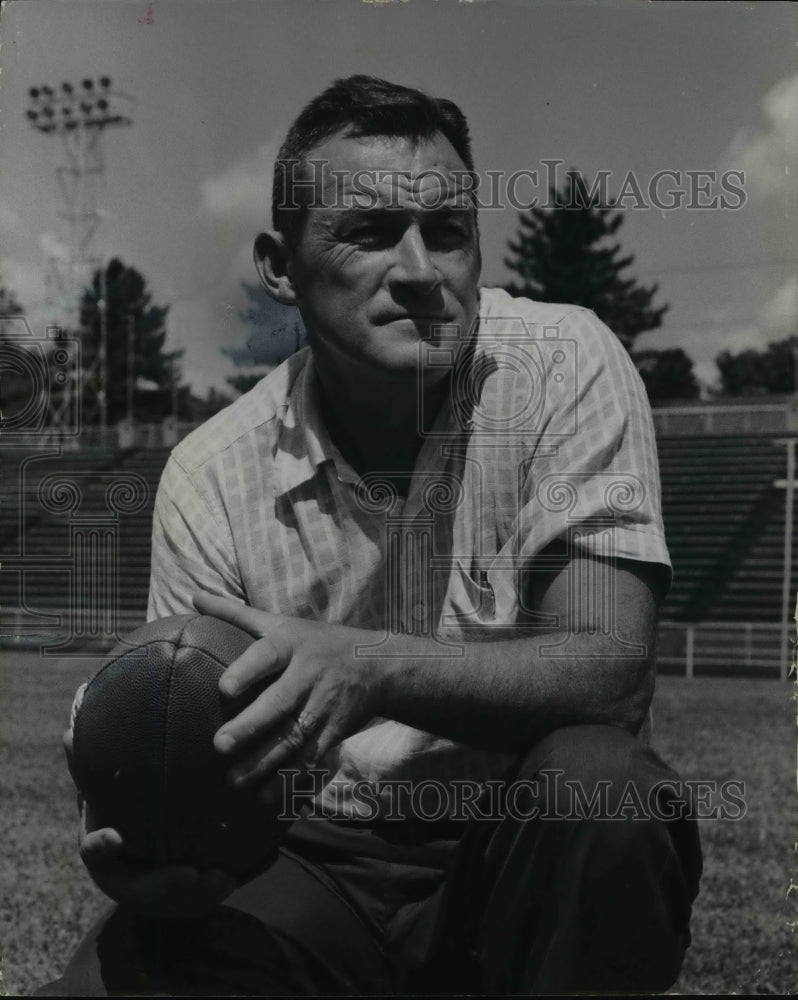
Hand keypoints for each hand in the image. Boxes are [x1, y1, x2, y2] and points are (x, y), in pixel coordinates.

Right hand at [64, 729, 236, 918]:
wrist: (137, 859)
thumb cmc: (119, 817)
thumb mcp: (102, 797)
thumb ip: (90, 770)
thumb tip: (69, 731)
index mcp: (102, 851)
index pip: (94, 852)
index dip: (101, 846)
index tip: (114, 837)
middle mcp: (124, 879)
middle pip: (139, 889)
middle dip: (164, 884)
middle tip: (191, 873)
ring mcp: (152, 894)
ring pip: (174, 902)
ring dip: (199, 894)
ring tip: (222, 877)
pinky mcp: (178, 901)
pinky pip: (198, 903)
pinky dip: (217, 891)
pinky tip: (236, 876)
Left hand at [193, 593, 385, 804]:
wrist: (377, 665)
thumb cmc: (316, 642)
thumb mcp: (281, 623)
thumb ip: (236, 614)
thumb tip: (194, 596)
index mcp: (292, 645)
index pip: (268, 654)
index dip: (247, 671)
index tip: (224, 689)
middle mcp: (309, 675)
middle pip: (280, 703)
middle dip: (251, 726)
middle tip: (220, 746)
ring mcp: (324, 707)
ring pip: (294, 738)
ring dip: (265, 763)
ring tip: (234, 780)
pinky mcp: (334, 732)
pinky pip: (312, 759)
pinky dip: (290, 780)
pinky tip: (267, 796)